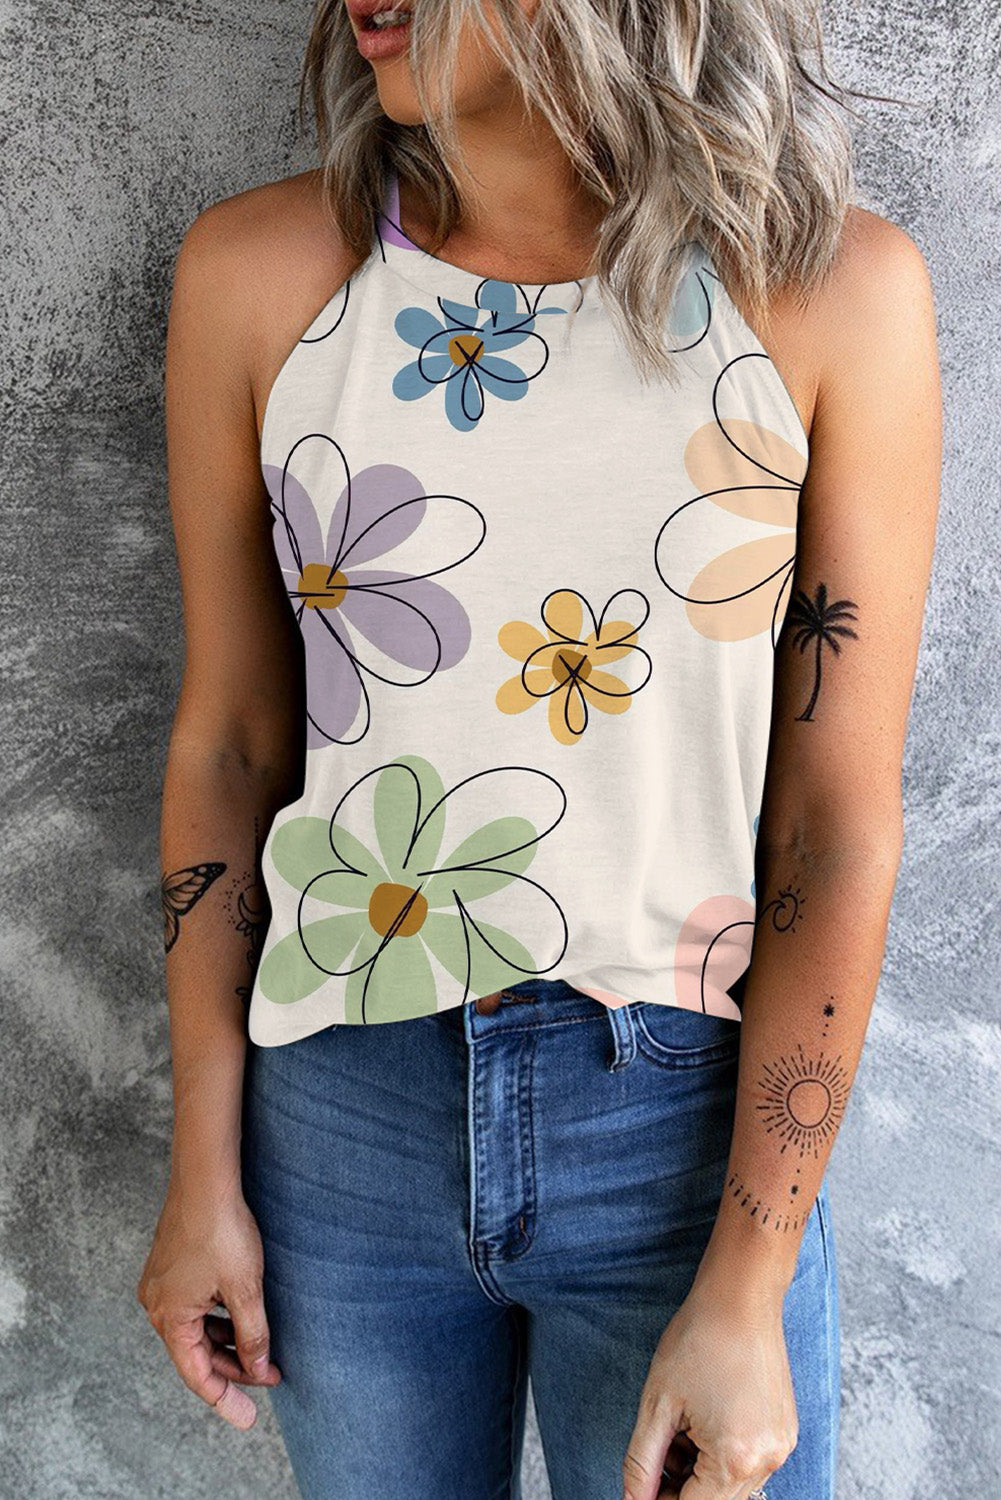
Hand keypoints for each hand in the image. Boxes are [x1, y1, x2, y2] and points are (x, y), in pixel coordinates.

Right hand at [136, 1175, 280, 1429]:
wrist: (206, 1178)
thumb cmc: (223, 1230)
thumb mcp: (245, 1288)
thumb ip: (252, 1334)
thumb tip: (258, 1368)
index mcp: (170, 1317)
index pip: (197, 1375)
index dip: (225, 1399)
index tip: (249, 1417)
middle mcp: (158, 1304)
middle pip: (196, 1353)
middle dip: (234, 1368)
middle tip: (270, 1379)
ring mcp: (161, 1284)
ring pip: (196, 1329)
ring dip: (227, 1342)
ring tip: (263, 1352)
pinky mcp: (170, 1266)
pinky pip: (194, 1306)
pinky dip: (218, 1318)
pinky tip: (243, 1318)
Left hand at [621, 1271, 796, 1498]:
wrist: (741, 1299)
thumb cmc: (698, 1341)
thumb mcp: (658, 1404)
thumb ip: (642, 1463)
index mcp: (734, 1458)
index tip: (644, 1485)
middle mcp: (767, 1460)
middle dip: (680, 1486)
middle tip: (656, 1454)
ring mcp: (781, 1446)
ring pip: (732, 1485)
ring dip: (700, 1471)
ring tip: (680, 1427)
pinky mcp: (785, 1431)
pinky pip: (750, 1462)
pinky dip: (722, 1454)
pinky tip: (703, 1419)